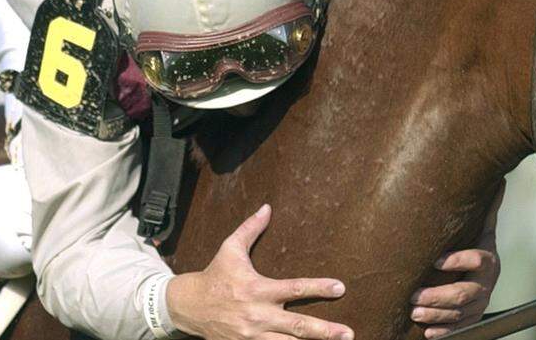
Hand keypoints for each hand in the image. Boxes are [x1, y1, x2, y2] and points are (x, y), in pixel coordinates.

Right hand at [167, 204, 353, 339]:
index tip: (340, 288)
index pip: (294, 288)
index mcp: (257, 289)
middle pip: (297, 325)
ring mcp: (252, 335)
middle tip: (347, 333)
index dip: (319, 288)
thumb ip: (251, 229)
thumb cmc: (215, 275)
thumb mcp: (230, 249)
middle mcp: (258, 314)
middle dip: (324, 331)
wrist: (188, 307)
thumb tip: (267, 207)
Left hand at [410, 182, 504, 338]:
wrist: (484, 279)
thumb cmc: (475, 248)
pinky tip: (427, 333)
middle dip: (438, 296)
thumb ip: (487, 211)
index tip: (436, 260)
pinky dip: (444, 332)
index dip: (458, 260)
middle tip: (414, 296)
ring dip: (436, 315)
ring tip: (414, 313)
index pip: (477, 260)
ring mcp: (479, 305)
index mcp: (487, 261)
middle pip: (464, 293)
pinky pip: (459, 330)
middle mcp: (485, 285)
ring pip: (459, 314)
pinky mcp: (471, 320)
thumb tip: (501, 181)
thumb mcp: (481, 231)